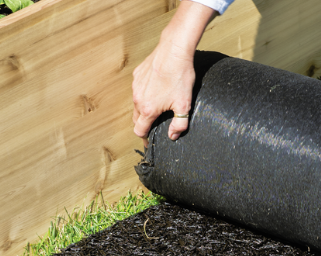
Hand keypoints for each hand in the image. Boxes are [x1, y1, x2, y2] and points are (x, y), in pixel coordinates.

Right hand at [132, 1, 215, 141]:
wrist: (174, 50)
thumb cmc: (180, 77)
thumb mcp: (184, 104)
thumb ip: (179, 124)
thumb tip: (173, 136)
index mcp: (148, 109)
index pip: (139, 131)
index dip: (145, 138)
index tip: (150, 140)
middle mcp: (137, 98)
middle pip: (136, 119)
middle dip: (144, 124)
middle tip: (155, 125)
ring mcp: (136, 86)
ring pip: (136, 104)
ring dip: (144, 109)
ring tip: (158, 107)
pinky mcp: (137, 75)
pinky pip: (138, 90)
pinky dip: (144, 94)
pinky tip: (157, 89)